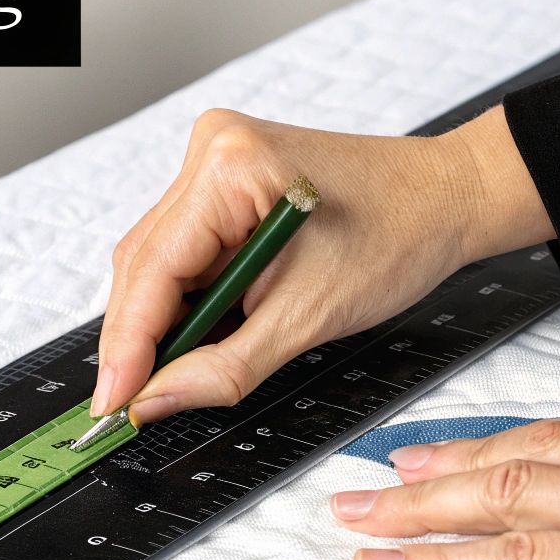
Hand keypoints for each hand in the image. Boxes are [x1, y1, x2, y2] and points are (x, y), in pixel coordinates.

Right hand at [92, 106, 551, 421]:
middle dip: (140, 339)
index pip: (152, 269)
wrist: (449, 199)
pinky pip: (189, 252)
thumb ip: (225, 366)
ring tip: (169, 378)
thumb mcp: (310, 317)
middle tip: (131, 407)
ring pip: (161, 262)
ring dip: (166, 322)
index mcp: (231, 167)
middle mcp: (212, 152)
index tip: (110, 404)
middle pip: (145, 264)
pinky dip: (193, 301)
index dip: (126, 346)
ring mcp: (216, 163)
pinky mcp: (228, 182)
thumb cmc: (402, 236)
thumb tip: (156, 400)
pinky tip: (202, 337)